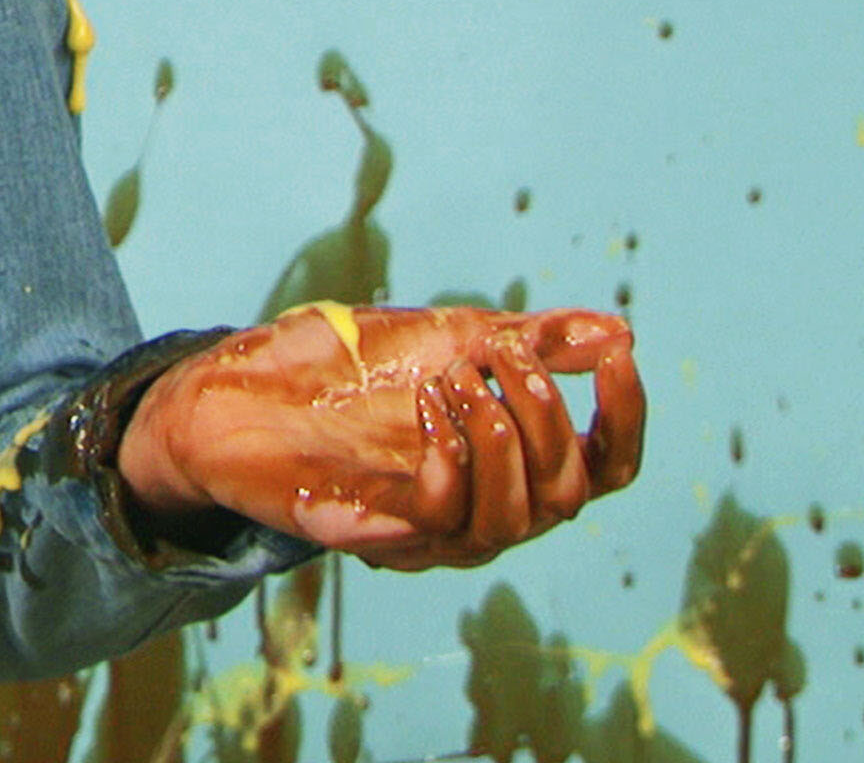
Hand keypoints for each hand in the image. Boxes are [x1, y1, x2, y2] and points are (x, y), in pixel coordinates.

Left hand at [116, 304, 644, 569]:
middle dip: (547, 418)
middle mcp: (482, 511)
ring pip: (511, 520)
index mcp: (511, 465)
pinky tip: (427, 405)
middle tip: (501, 355)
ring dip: (500, 439)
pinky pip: (438, 518)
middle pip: (565, 495)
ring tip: (457, 375)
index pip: (604, 469)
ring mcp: (428, 532)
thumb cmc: (347, 370)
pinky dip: (449, 459)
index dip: (625, 421)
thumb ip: (530, 340)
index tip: (617, 360)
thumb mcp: (449, 338)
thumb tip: (619, 330)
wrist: (237, 389)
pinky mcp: (372, 533)